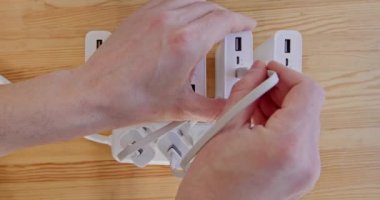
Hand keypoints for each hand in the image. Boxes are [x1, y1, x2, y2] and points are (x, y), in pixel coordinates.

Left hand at [77, 0, 255, 126]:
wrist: (96, 94)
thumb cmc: (129, 99)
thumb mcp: (180, 107)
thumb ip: (212, 108)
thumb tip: (226, 108)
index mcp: (186, 41)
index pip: (225, 20)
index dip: (241, 22)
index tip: (246, 26)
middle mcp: (170, 21)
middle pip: (211, 7)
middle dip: (226, 18)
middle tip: (232, 32)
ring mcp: (153, 15)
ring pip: (192, 1)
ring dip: (207, 11)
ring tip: (211, 28)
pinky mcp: (140, 16)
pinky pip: (172, 2)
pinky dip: (186, 9)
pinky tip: (185, 25)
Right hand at [177, 61, 324, 199]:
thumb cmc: (211, 185)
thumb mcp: (224, 128)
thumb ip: (245, 92)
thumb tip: (256, 73)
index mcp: (287, 145)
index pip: (307, 92)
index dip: (287, 74)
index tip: (269, 70)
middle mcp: (305, 161)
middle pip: (309, 106)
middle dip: (283, 90)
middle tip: (258, 85)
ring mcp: (305, 171)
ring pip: (306, 121)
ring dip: (282, 107)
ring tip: (254, 106)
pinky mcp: (300, 175)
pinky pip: (300, 139)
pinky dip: (283, 125)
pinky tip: (259, 122)